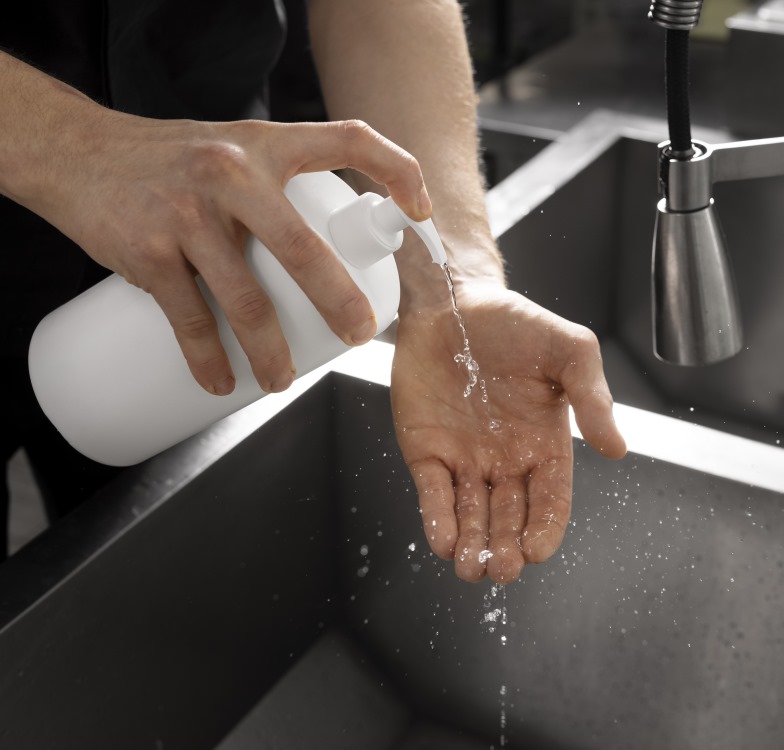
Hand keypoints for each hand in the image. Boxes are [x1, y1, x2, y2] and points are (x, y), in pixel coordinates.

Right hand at [26, 108, 429, 394]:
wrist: (78, 155)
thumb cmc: (172, 162)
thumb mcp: (233, 150)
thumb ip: (279, 187)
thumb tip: (334, 254)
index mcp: (265, 145)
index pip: (349, 139)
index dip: (397, 171)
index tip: (418, 212)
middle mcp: (231, 173)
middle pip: (303, 247)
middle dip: (339, 301)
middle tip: (357, 337)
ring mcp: (187, 215)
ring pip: (246, 299)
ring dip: (270, 353)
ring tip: (282, 382)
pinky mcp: (146, 251)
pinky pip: (188, 319)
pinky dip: (208, 359)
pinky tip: (219, 383)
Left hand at [391, 283, 627, 583]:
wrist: (454, 300)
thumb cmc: (515, 322)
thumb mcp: (569, 349)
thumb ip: (593, 396)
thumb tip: (617, 448)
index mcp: (545, 442)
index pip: (550, 498)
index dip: (545, 527)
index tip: (537, 550)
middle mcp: (506, 458)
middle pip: (510, 517)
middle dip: (506, 547)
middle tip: (501, 567)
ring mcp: (465, 457)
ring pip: (471, 515)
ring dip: (473, 544)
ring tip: (471, 566)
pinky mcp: (427, 451)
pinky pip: (434, 494)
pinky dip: (438, 520)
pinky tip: (443, 541)